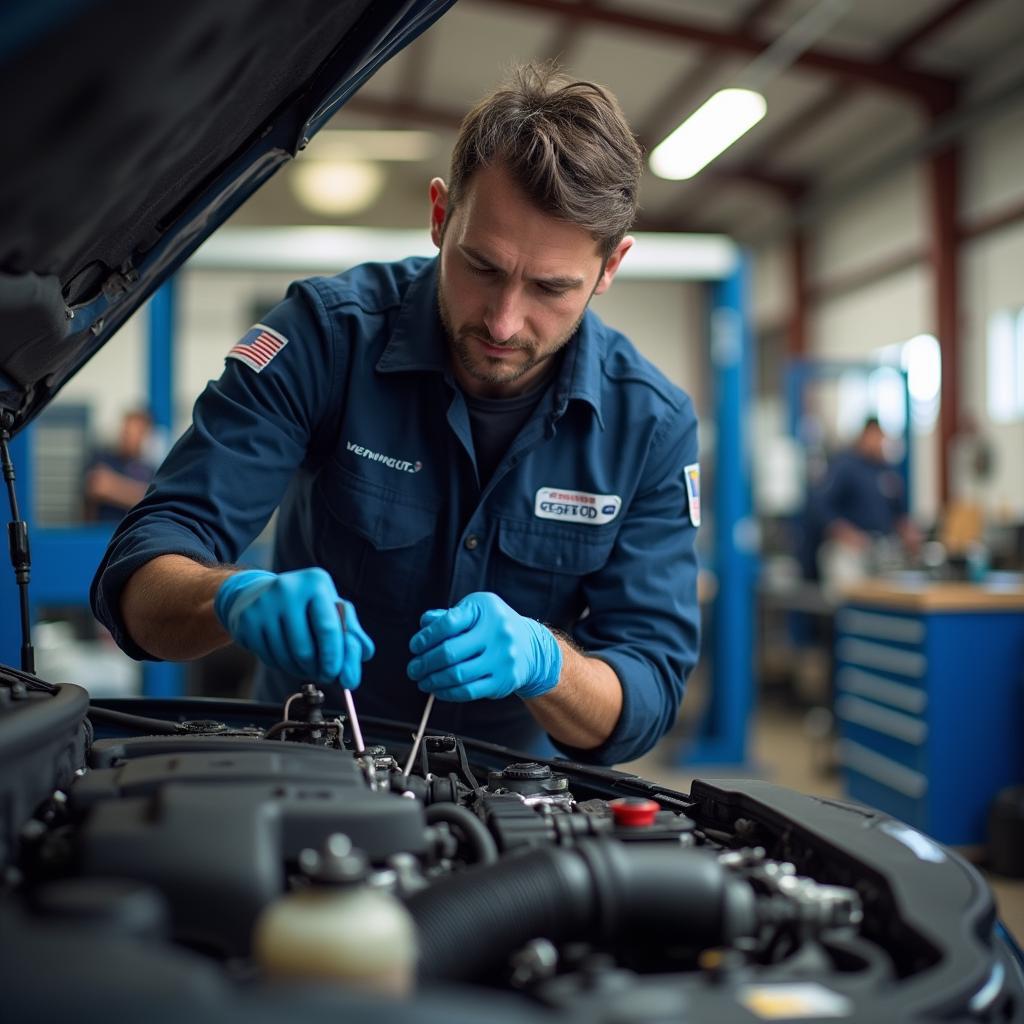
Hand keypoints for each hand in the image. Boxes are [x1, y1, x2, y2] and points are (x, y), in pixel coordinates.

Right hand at [214, 568, 373, 686]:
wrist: (256, 594)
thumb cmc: (304, 604)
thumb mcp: (332, 610)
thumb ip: (353, 633)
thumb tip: (364, 655)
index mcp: (316, 582)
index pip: (328, 628)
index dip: (335, 657)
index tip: (339, 675)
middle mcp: (288, 589)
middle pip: (306, 649)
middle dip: (319, 669)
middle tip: (324, 674)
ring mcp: (263, 606)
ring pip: (288, 658)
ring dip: (302, 670)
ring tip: (307, 663)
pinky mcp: (247, 622)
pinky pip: (270, 659)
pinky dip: (283, 666)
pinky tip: (286, 655)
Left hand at [406, 592, 561, 701]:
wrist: (530, 646)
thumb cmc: (493, 625)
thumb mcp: (475, 610)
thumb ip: (447, 616)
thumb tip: (424, 624)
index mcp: (487, 611)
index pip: (448, 623)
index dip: (425, 637)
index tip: (415, 647)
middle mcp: (498, 634)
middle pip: (450, 653)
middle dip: (425, 663)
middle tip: (413, 669)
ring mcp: (502, 659)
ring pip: (457, 675)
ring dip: (433, 680)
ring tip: (422, 681)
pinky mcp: (502, 681)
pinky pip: (468, 691)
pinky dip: (447, 693)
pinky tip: (438, 690)